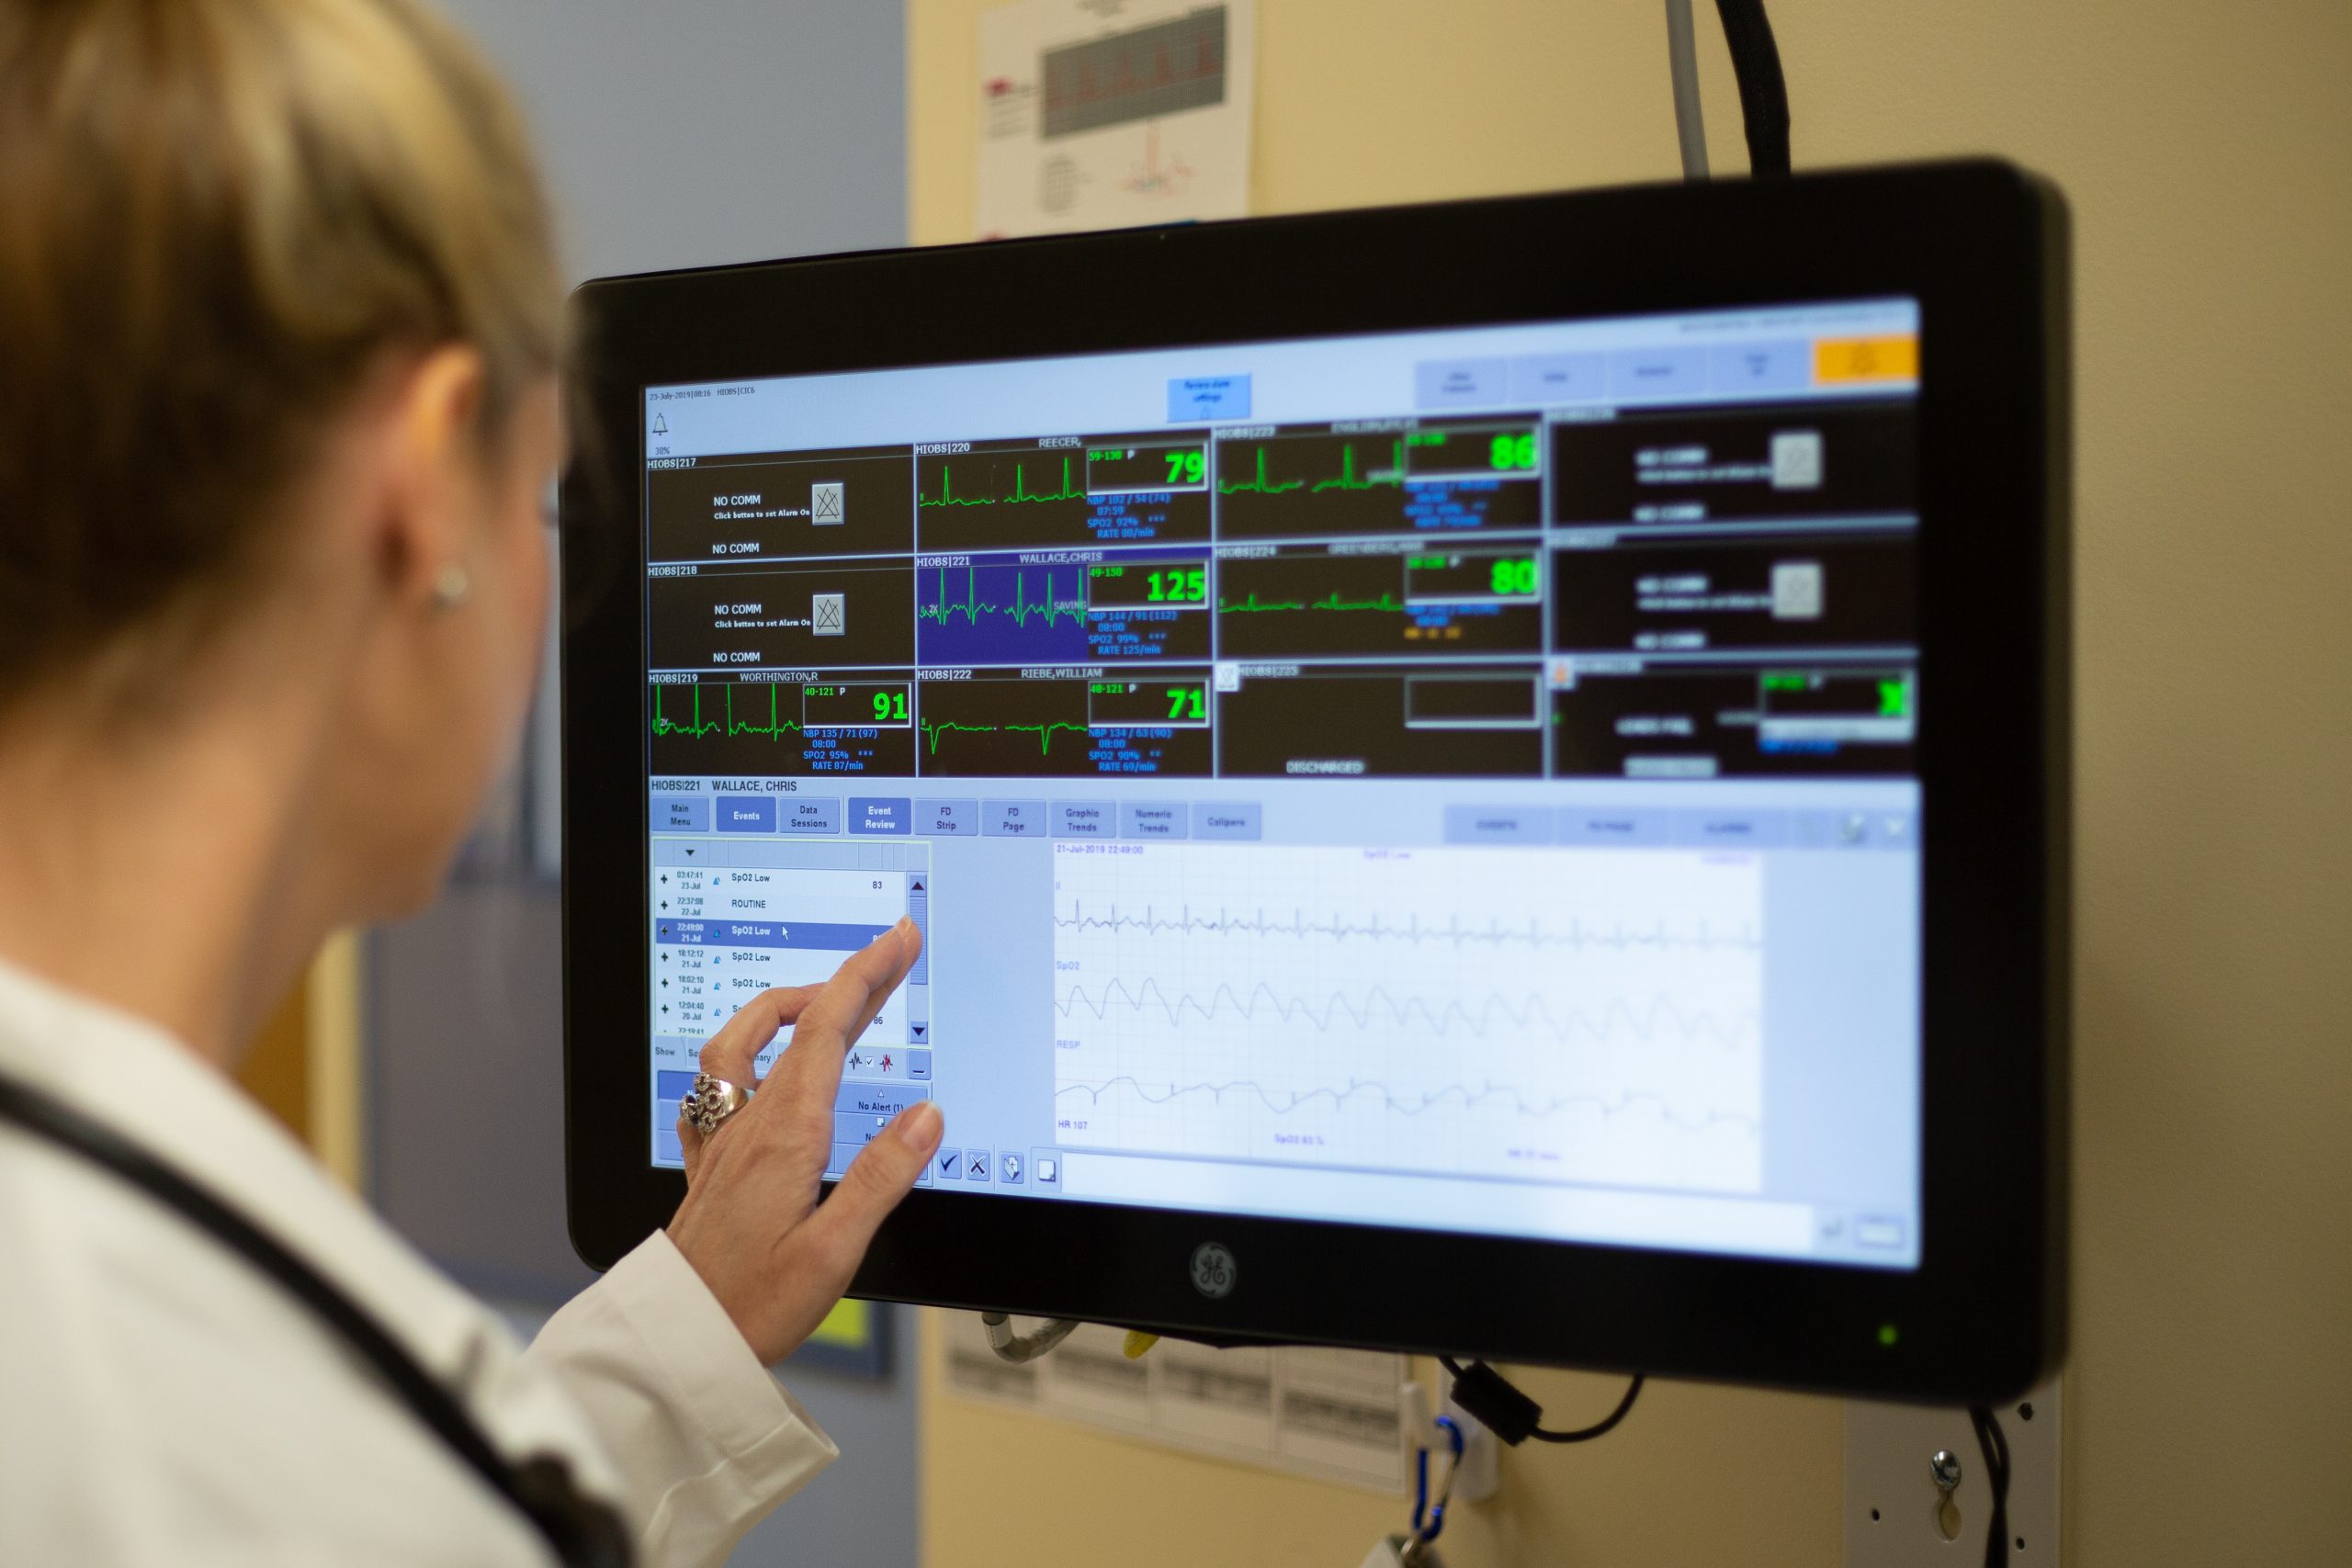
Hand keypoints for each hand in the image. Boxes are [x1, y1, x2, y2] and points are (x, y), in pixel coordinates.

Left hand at [664, 917, 940, 1364]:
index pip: (828, 1028)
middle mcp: (749, 1125)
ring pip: (746, 1042)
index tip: (898, 939)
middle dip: (848, 977)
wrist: (680, 1341)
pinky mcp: (711, 1164)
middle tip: (890, 951)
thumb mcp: (835, 1250)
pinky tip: (756, 1066)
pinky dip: (745, 1054)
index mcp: (785, 1135)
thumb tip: (926, 1116)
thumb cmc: (753, 1306)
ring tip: (822, 994)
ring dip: (787, 1006)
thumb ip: (883, 1176)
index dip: (866, 974)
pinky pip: (718, 1085)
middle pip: (798, 1024)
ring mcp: (724, 1140)